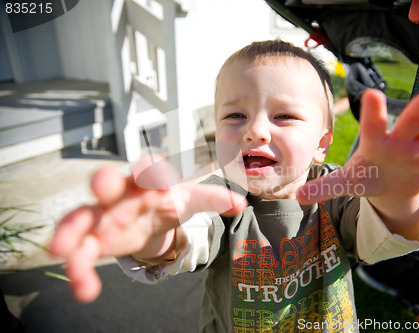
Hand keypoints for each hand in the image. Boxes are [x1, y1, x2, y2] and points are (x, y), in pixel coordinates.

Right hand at [50, 155, 246, 302]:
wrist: (146, 218)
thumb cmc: (166, 201)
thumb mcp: (189, 200)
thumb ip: (213, 199)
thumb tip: (241, 204)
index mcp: (148, 181)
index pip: (149, 169)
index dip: (153, 171)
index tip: (160, 179)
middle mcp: (122, 193)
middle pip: (108, 182)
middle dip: (104, 181)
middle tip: (103, 186)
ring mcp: (103, 214)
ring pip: (81, 218)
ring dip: (71, 232)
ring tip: (63, 250)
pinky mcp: (93, 239)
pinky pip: (81, 252)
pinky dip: (80, 271)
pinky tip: (85, 291)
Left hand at [297, 85, 418, 204]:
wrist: (387, 183)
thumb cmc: (367, 175)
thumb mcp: (348, 182)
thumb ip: (325, 188)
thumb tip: (297, 197)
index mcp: (376, 140)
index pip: (373, 124)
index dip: (374, 112)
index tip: (374, 97)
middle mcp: (400, 138)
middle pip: (414, 118)